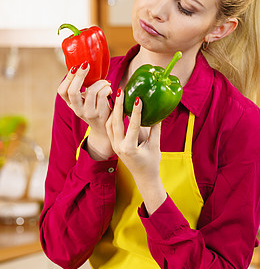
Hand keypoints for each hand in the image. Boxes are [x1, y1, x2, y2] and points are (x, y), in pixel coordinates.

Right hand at [58, 62, 113, 159]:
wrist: (104, 130)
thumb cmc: (95, 108)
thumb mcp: (84, 100)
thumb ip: (82, 88)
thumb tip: (84, 65)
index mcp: (71, 104)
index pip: (62, 91)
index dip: (67, 78)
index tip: (75, 67)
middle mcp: (77, 109)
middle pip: (73, 91)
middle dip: (80, 75)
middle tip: (86, 65)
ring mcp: (88, 113)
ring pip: (92, 91)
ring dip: (100, 82)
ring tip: (105, 83)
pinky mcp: (100, 114)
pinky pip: (103, 95)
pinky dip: (107, 88)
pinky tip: (109, 90)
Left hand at [106, 89, 166, 213]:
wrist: (143, 178)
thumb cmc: (151, 163)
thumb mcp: (155, 146)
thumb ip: (155, 129)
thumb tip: (159, 112)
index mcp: (130, 148)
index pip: (133, 127)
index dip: (136, 112)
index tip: (138, 98)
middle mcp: (119, 147)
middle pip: (115, 122)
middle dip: (118, 106)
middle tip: (121, 91)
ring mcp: (114, 146)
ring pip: (109, 124)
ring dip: (113, 110)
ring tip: (119, 96)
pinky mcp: (113, 145)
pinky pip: (109, 128)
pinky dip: (112, 117)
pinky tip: (117, 107)